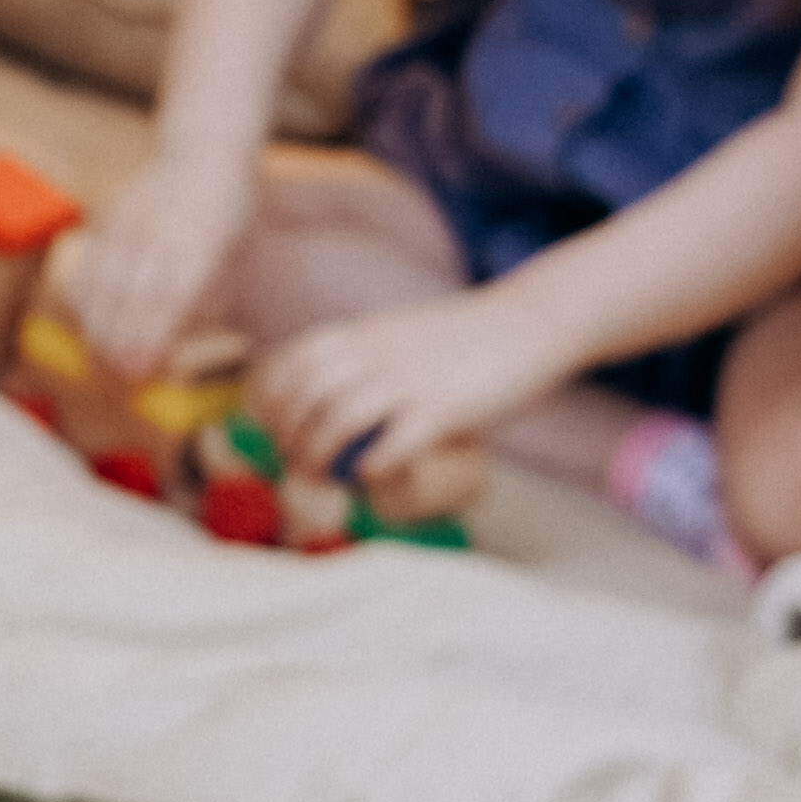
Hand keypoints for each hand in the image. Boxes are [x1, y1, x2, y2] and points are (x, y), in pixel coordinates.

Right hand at [70, 145, 254, 375]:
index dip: (152, 335)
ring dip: (98, 328)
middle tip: (118, 382)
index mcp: (203, 238)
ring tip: (99, 366)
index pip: (171, 294)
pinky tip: (88, 328)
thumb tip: (180, 338)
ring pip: (103, 281)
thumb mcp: (238, 251)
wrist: (204, 148)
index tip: (142, 371)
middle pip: (130, 293)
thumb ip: (213, 294)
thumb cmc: (229, 212)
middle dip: (120, 343)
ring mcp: (131, 219)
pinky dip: (84, 300)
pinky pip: (89, 263)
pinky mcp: (109, 216)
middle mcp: (162, 227)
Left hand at [257, 280, 550, 493]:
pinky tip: (370, 476)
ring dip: (320, 458)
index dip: (273, 400)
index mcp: (363, 332)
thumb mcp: (402, 332)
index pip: (293, 363)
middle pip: (306, 398)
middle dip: (290, 437)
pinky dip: (371, 466)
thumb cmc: (466, 334)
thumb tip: (338, 400)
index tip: (272, 429)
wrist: (528, 322)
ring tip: (322, 479)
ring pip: (337, 423)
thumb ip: (368, 357)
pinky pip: (390, 445)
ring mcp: (408, 381)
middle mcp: (376, 353)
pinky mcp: (442, 410)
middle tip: (295, 464)